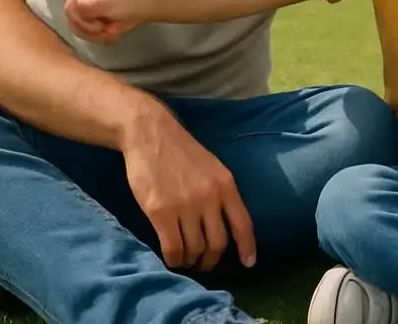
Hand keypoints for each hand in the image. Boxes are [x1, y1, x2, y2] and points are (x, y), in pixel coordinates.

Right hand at [66, 0, 145, 43]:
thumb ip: (87, 7)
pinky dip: (106, 37)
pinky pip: (97, 35)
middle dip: (90, 31)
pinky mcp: (104, 23)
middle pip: (75, 22)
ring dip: (99, 36)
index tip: (95, 26)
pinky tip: (117, 34)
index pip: (69, 9)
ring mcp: (96, 13)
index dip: (79, 21)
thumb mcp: (107, 2)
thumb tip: (70, 9)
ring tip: (114, 32)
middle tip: (105, 31)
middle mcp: (88, 2)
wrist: (153, 4)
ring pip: (85, 32)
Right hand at [121, 110, 256, 272]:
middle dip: (211, 259)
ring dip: (191, 260)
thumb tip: (226, 224)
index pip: (243, 224)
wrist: (150, 133)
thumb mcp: (212, 168)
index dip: (247, 247)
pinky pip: (173, 248)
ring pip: (195, 248)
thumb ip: (221, 193)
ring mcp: (185, 205)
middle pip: (218, 243)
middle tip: (203, 263)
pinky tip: (172, 258)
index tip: (248, 263)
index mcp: (226, 185)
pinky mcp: (161, 211)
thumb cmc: (180, 151)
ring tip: (186, 259)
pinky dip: (174, 259)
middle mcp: (209, 197)